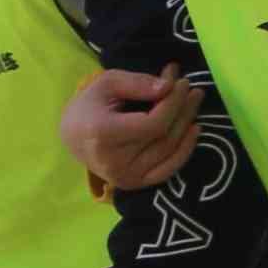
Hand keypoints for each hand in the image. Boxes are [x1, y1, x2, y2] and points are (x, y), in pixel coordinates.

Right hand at [61, 64, 199, 195]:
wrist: (73, 136)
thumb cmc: (91, 105)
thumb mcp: (108, 83)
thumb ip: (137, 83)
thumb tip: (169, 86)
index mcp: (103, 134)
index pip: (153, 123)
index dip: (173, 103)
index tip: (182, 82)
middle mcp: (113, 161)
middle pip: (164, 136)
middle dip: (184, 109)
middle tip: (194, 90)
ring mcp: (125, 177)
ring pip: (169, 151)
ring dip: (187, 125)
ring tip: (194, 103)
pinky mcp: (133, 184)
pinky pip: (167, 171)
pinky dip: (184, 151)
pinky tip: (193, 130)